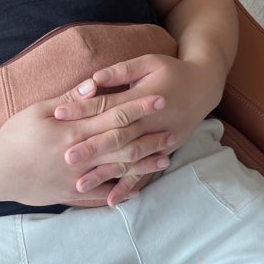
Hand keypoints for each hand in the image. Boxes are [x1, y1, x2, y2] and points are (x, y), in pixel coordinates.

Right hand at [0, 82, 170, 206]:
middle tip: (174, 131)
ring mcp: (77, 178)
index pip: (113, 115)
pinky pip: (100, 194)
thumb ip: (68, 101)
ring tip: (165, 159)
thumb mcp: (36, 111)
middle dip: (149, 137)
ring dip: (142, 164)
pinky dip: (119, 191)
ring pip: (117, 170)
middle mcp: (80, 155)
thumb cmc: (12, 137)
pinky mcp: (70, 195)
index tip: (159, 99)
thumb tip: (94, 86)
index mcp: (73, 131)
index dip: (139, 107)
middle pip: (122, 144)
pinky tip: (137, 189)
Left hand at [55, 54, 224, 204]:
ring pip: (127, 159)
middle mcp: (151, 122)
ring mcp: (159, 140)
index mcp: (144, 97)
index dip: (84, 109)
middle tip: (66, 158)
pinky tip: (112, 200)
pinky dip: (128, 186)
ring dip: (104, 174)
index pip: (108, 105)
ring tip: (80, 186)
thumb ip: (121, 72)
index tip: (59, 114)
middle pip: (116, 136)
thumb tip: (93, 79)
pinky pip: (144, 172)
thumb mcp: (149, 63)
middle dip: (91, 148)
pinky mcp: (164, 151)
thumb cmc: (172, 71)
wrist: (204, 87)